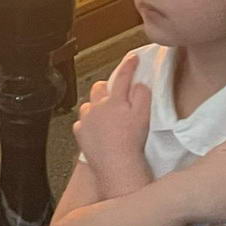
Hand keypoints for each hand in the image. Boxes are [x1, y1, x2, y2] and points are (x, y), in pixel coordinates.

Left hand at [73, 54, 150, 179]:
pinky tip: (97, 128)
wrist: (117, 166)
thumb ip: (142, 94)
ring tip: (106, 113)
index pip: (123, 76)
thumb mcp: (144, 114)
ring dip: (96, 105)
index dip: (129, 65)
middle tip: (116, 93)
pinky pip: (81, 121)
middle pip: (99, 87)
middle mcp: (97, 107)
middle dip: (107, 86)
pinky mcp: (80, 134)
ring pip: (88, 104)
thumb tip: (138, 84)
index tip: (132, 58)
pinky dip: (88, 122)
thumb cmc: (131, 142)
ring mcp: (86, 121)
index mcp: (114, 100)